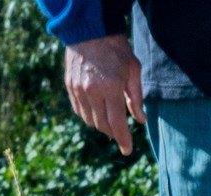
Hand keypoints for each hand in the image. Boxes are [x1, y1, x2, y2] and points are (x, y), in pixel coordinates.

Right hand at [62, 35, 143, 155]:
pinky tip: (97, 113)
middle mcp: (92, 91)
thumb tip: (140, 120)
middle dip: (113, 133)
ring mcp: (78, 89)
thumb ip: (136, 98)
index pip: (117, 123)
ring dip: (101, 125)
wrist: (90, 31)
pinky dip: (89, 116)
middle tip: (121, 133)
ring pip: (89, 120)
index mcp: (110, 88)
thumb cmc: (117, 50)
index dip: (123, 139)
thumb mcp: (133, 71)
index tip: (127, 150)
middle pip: (102, 124)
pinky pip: (79, 110)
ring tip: (110, 122)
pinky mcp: (70, 86)